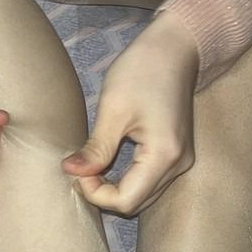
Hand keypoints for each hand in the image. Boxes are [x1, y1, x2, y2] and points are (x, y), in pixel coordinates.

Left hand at [61, 11, 199, 215]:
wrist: (175, 47)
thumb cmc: (143, 70)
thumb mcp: (113, 109)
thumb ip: (95, 148)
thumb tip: (70, 172)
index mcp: (164, 155)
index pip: (126, 201)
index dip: (96, 194)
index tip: (77, 170)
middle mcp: (178, 165)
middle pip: (136, 203)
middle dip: (103, 194)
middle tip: (79, 168)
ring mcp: (181, 161)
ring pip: (143, 196)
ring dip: (114, 189)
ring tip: (91, 165)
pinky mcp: (177, 154)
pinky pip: (150, 181)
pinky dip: (126, 180)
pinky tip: (108, 162)